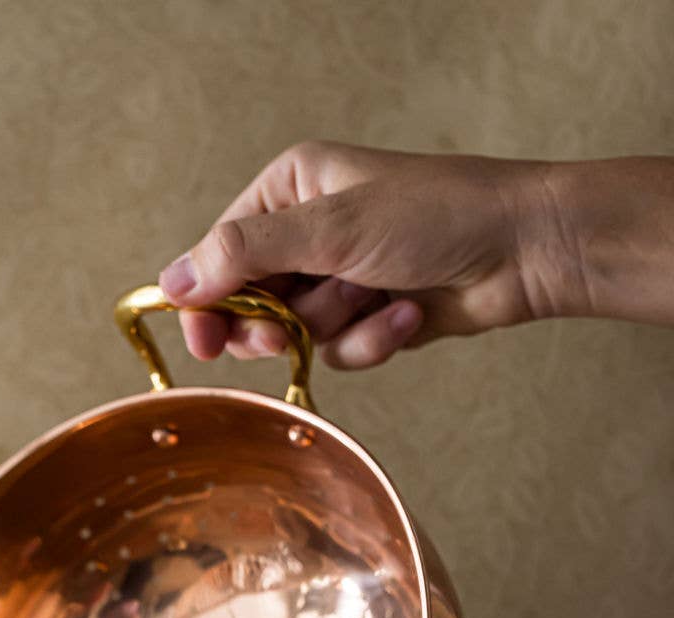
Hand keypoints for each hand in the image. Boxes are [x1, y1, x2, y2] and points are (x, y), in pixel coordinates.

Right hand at [159, 142, 673, 369]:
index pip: (219, 253)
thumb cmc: (436, 215)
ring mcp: (340, 277)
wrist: (523, 249)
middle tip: (286, 334)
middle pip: (250, 302)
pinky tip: (408, 315)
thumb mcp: (330, 228)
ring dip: (336, 329)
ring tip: (375, 299)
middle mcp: (309, 230)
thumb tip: (170, 281)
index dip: (205, 301)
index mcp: (290, 190)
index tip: (202, 342)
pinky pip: (341, 351)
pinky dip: (372, 341)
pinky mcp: (369, 316)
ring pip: (298, 335)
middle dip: (275, 324)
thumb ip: (245, 255)